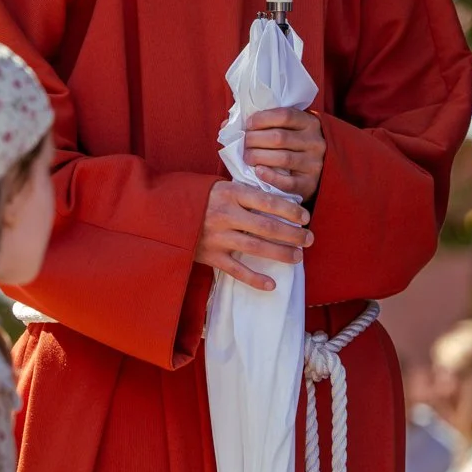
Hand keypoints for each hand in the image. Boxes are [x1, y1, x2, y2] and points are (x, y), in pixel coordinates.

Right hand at [195, 180, 312, 290]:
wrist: (162, 213)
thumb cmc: (197, 197)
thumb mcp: (219, 186)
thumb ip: (244, 192)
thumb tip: (276, 199)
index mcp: (229, 193)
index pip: (267, 201)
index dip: (290, 209)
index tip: (305, 216)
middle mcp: (225, 214)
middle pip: (267, 226)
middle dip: (292, 234)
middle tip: (309, 239)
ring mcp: (217, 236)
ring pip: (256, 248)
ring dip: (280, 254)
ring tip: (298, 257)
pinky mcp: (210, 256)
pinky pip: (236, 270)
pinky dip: (254, 279)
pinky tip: (271, 285)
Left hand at [242, 107, 325, 198]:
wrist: (318, 171)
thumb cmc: (293, 146)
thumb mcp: (286, 129)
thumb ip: (261, 123)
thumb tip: (227, 124)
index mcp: (310, 123)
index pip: (285, 115)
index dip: (262, 118)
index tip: (248, 124)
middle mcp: (315, 142)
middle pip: (280, 137)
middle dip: (255, 140)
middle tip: (243, 144)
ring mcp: (315, 164)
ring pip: (283, 158)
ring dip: (259, 157)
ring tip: (247, 157)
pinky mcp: (310, 184)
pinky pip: (288, 182)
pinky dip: (270, 177)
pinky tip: (258, 172)